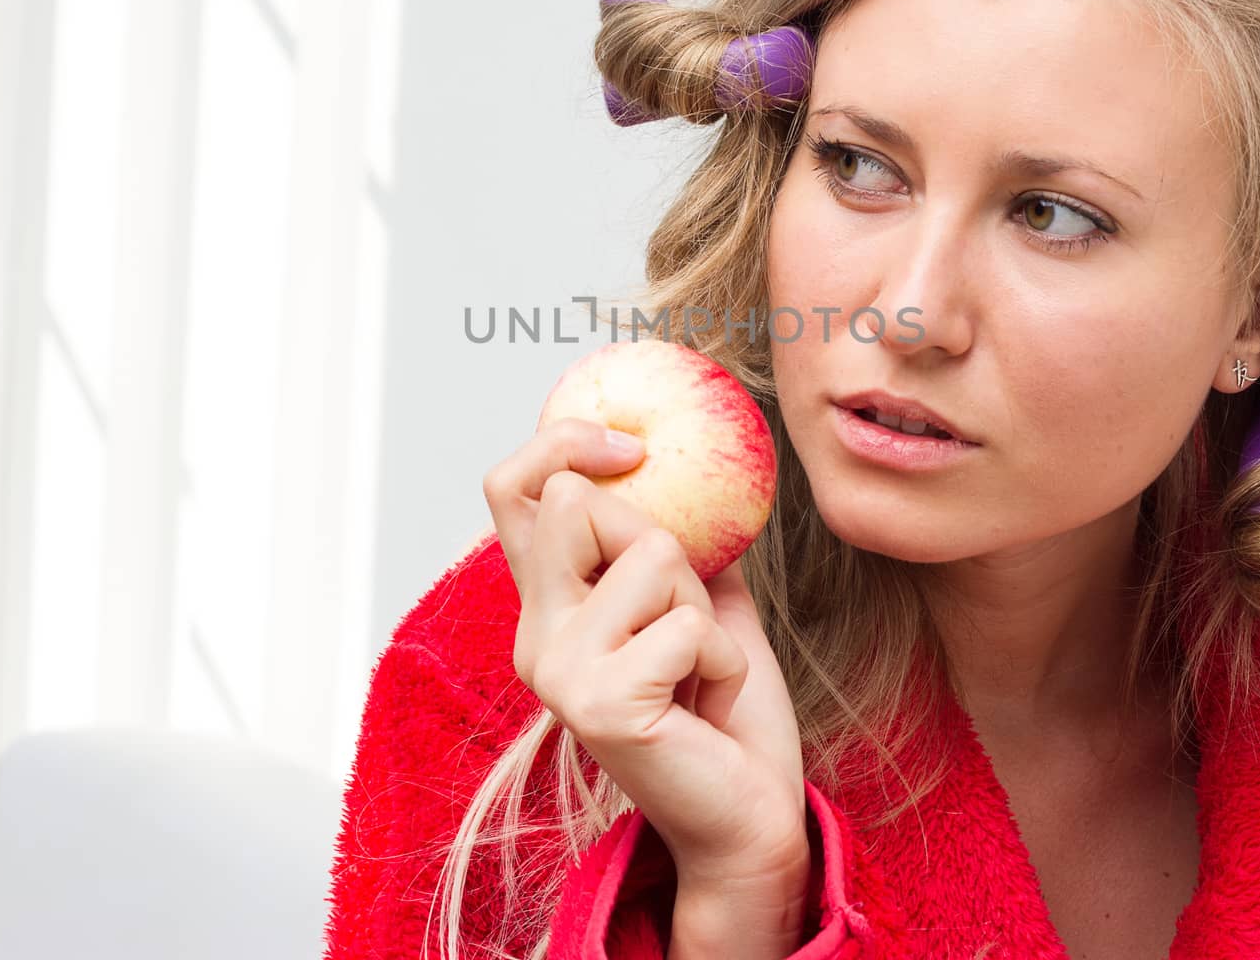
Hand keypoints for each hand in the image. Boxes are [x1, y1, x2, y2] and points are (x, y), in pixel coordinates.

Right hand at [482, 416, 809, 880]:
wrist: (748, 815)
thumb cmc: (724, 708)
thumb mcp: (696, 598)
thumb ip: (670, 537)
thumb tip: (677, 458)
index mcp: (549, 606)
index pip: (511, 491)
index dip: (560, 444)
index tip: (626, 445)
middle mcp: (536, 635)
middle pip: (579, 502)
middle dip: (663, 541)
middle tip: (685, 612)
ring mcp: (559, 671)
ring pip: (652, 554)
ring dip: (703, 606)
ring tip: (699, 666)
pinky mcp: (600, 704)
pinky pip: (687, 624)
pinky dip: (723, 655)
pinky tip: (708, 701)